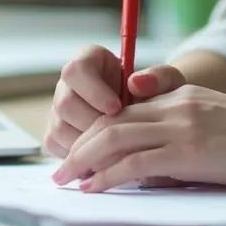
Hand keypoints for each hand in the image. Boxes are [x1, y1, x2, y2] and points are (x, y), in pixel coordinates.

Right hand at [43, 45, 187, 157]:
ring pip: (59, 129)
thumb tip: (135, 83)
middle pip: (64, 104)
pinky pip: (57, 148)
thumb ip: (159, 78)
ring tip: (115, 151)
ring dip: (87, 145)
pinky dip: (79, 159)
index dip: (93, 91)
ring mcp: (59, 112)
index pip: (76, 71)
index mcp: (87, 62)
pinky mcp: (57, 135)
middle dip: (92, 124)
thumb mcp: (168, 84)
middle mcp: (67, 86)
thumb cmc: (157, 96)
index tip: (117, 107)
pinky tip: (104, 163)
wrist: (152, 117)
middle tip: (118, 137)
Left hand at [51, 85, 225, 191]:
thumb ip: (186, 137)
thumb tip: (159, 168)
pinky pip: (135, 162)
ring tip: (67, 181)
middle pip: (111, 122)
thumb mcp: (218, 127)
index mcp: (182, 97)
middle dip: (80, 147)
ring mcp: (181, 126)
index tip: (80, 154)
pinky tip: (94, 188)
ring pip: (115, 138)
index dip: (97, 133)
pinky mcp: (188, 150)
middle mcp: (175, 106)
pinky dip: (108, 175)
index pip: (126, 111)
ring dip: (84, 161)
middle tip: (62, 171)